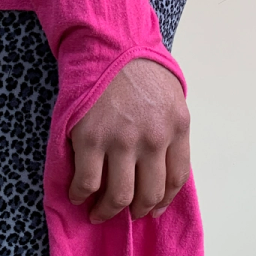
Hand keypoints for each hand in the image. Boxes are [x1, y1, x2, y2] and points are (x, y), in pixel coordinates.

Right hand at [68, 58, 190, 222]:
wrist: (107, 43)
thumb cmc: (139, 68)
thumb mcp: (171, 97)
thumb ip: (170, 131)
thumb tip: (161, 167)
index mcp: (177, 127)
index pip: (176, 179)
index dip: (163, 201)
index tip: (153, 209)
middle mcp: (152, 138)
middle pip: (149, 194)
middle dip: (136, 210)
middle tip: (126, 212)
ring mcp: (120, 140)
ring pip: (118, 196)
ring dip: (107, 211)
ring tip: (98, 212)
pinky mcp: (89, 138)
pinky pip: (86, 182)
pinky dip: (80, 194)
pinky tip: (77, 194)